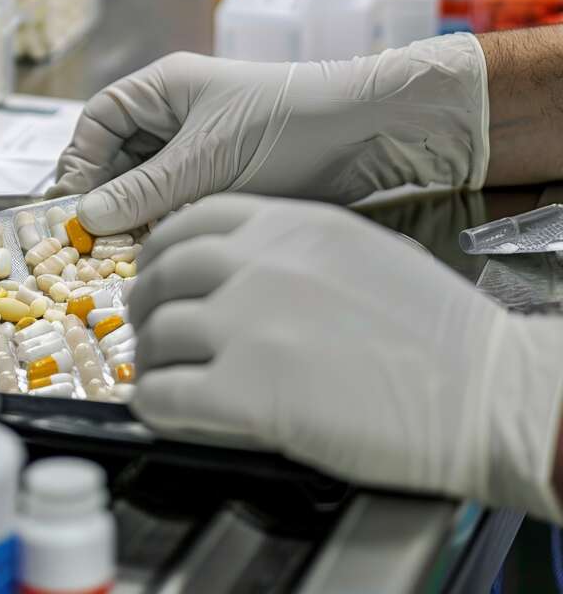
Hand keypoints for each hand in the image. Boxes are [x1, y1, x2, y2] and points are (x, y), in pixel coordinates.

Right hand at [51, 34, 488, 233]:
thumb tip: (86, 216)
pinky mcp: (222, 176)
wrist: (367, 132)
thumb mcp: (206, 159)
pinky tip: (160, 246)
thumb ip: (144, 190)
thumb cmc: (283, 126)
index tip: (74, 206)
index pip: (99, 120)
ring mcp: (199, 146)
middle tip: (92, 239)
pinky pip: (175, 199)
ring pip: (145, 182)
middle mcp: (174, 114)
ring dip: (134, 212)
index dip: (80, 161)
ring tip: (123, 248)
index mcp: (163, 88)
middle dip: (105, 193)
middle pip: (117, 154)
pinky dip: (163, 221)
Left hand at [129, 194, 562, 520]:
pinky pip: (167, 394)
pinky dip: (156, 405)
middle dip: (146, 302)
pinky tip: (167, 411)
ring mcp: (248, 324)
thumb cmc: (437, 330)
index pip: (191, 220)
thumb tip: (236, 267)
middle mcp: (258, 264)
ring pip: (158, 333)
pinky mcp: (248, 390)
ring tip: (163, 375)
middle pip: (164, 273)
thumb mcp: (360, 251)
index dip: (162, 249)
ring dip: (151, 359)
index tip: (157, 271)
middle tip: (150, 328)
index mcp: (287, 227)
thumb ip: (289, 249)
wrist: (484, 391)